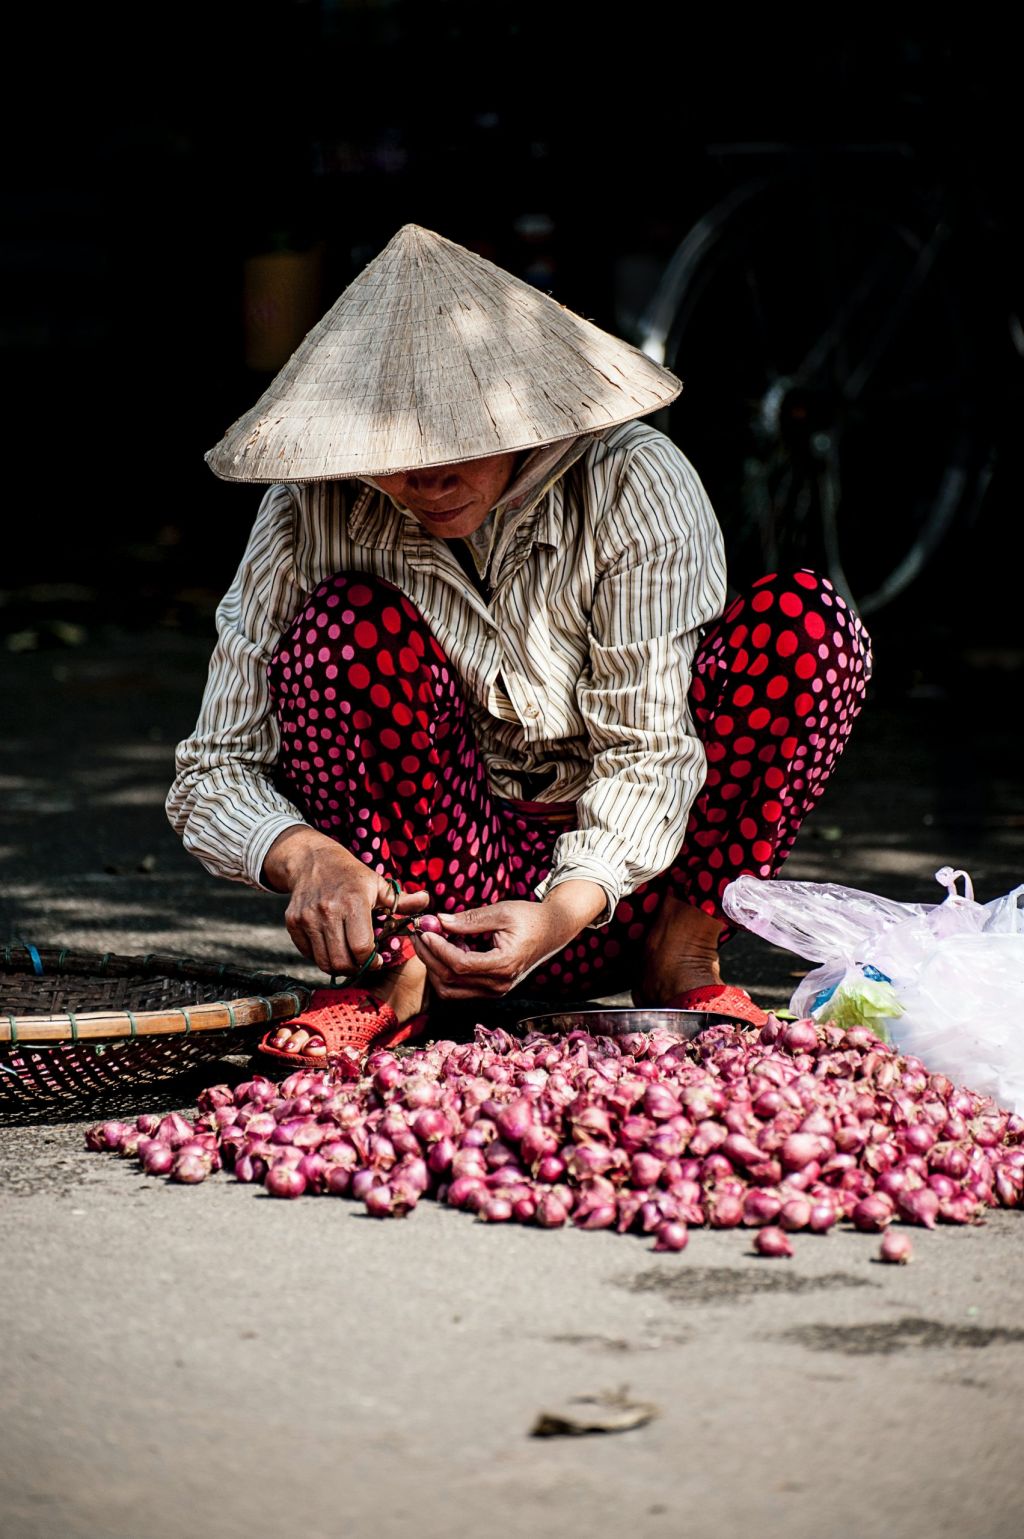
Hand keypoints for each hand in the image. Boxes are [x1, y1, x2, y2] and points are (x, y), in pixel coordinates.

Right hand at [262, 826, 427, 975]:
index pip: (361, 947)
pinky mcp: (292, 923)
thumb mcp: (378, 884)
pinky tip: (332, 946)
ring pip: (323, 962)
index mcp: (353, 902)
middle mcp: (327, 911)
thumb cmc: (351, 875)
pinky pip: (307, 953)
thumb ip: (402, 900)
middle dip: (356, 968)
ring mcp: (307, 918)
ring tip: (349, 957)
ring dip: (338, 965)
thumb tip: (426, 902)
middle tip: (363, 962)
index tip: (378, 959)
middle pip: (341, 961)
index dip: (372, 960)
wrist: (313, 861)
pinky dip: (320, 956)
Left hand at [411, 880, 606, 998]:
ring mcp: (496, 991)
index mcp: (504, 965)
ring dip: (435, 966)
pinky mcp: (492, 990)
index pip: (460, 964)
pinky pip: (460, 989)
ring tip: (433, 940)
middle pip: (451, 980)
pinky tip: (450, 948)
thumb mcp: (501, 912)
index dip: (438, 948)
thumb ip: (469, 920)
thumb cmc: (530, 918)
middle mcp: (499, 984)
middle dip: (429, 957)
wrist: (553, 930)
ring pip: (451, 990)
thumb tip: (439, 921)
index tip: (425, 930)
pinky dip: (447, 972)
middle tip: (419, 934)